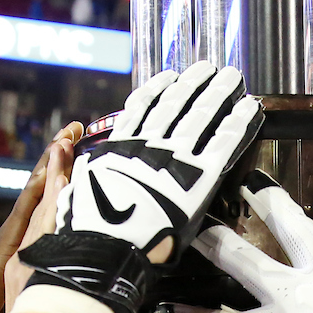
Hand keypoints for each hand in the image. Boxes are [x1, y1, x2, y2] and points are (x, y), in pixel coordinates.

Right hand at [18, 63, 262, 312]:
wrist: (106, 244)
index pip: (141, 110)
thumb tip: (63, 160)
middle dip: (193, 84)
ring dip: (217, 92)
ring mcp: (175, 157)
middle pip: (175, 105)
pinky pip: (224, 142)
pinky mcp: (199, 176)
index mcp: (120, 148)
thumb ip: (75, 175)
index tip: (167, 77)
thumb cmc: (86, 228)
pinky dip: (238, 123)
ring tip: (230, 76)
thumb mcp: (72, 192)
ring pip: (201, 115)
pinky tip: (249, 107)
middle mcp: (149, 145)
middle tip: (207, 68)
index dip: (156, 91)